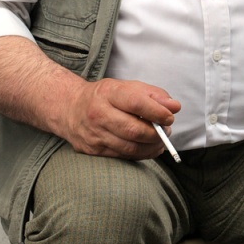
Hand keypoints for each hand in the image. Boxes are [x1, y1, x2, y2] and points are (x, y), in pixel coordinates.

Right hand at [63, 77, 181, 158]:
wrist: (69, 108)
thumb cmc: (104, 97)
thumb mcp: (126, 87)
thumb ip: (153, 95)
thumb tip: (174, 107)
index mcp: (108, 93)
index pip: (136, 103)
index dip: (157, 112)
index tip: (169, 117)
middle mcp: (98, 114)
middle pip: (134, 130)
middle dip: (156, 134)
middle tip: (166, 131)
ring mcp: (94, 134)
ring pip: (130, 147)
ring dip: (151, 147)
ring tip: (159, 140)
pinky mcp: (92, 150)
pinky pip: (123, 156)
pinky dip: (141, 154)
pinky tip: (148, 148)